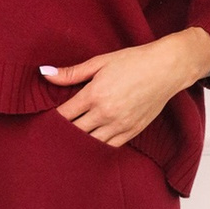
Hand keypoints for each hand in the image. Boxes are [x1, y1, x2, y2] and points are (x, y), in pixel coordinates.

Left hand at [38, 28, 209, 145]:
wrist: (166, 69)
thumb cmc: (133, 61)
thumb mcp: (100, 62)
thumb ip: (71, 72)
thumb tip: (44, 73)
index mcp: (94, 94)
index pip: (64, 115)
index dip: (51, 120)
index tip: (42, 120)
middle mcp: (106, 113)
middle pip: (74, 132)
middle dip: (60, 133)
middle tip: (49, 135)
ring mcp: (120, 125)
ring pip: (90, 143)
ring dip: (77, 143)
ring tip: (66, 142)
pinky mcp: (132, 132)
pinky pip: (108, 147)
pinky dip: (96, 147)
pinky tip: (88, 145)